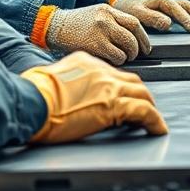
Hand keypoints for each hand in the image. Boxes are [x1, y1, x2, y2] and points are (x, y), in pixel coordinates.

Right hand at [21, 52, 167, 143]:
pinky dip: (154, 120)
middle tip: (142, 103)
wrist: (32, 100)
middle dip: (138, 92)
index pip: (111, 72)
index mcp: (86, 62)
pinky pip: (143, 111)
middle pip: (130, 80)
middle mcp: (100, 71)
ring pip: (141, 92)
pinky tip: (158, 128)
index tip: (120, 94)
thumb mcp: (49, 77)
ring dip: (148, 105)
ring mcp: (109, 87)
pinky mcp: (113, 106)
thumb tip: (62, 94)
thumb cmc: (33, 93)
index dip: (119, 85)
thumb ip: (64, 82)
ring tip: (154, 118)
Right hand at [46, 4, 150, 64]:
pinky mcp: (95, 45)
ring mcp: (100, 31)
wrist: (54, 27)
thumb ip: (113, 21)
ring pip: (127, 45)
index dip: (143, 36)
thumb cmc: (75, 25)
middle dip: (139, 46)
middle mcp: (106, 18)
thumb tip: (131, 37)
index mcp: (108, 10)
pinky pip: (116, 55)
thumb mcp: (95, 14)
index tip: (145, 45)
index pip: (134, 22)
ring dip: (129, 55)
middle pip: (133, 33)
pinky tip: (113, 60)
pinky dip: (118, 60)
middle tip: (137, 53)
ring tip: (123, 57)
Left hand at [113, 0, 189, 32]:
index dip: (187, 19)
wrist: (124, 2)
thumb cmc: (129, 9)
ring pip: (188, 6)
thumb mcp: (137, 13)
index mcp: (161, 0)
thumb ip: (152, 18)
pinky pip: (186, 9)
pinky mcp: (170, 8)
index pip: (178, 9)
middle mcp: (168, 0)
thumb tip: (169, 23)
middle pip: (187, 5)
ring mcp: (170, 4)